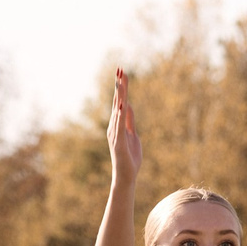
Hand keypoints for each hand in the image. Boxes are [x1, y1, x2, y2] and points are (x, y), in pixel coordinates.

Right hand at [107, 69, 140, 187]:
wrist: (126, 177)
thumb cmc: (130, 158)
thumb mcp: (133, 135)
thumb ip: (130, 121)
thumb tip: (128, 106)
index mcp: (117, 124)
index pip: (119, 101)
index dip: (121, 87)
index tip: (122, 72)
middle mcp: (113, 126)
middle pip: (117, 101)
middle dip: (119, 86)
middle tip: (120, 69)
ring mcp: (115, 133)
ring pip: (117, 110)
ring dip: (120, 96)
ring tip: (121, 81)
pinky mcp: (118, 142)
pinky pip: (120, 126)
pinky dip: (120, 115)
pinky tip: (122, 105)